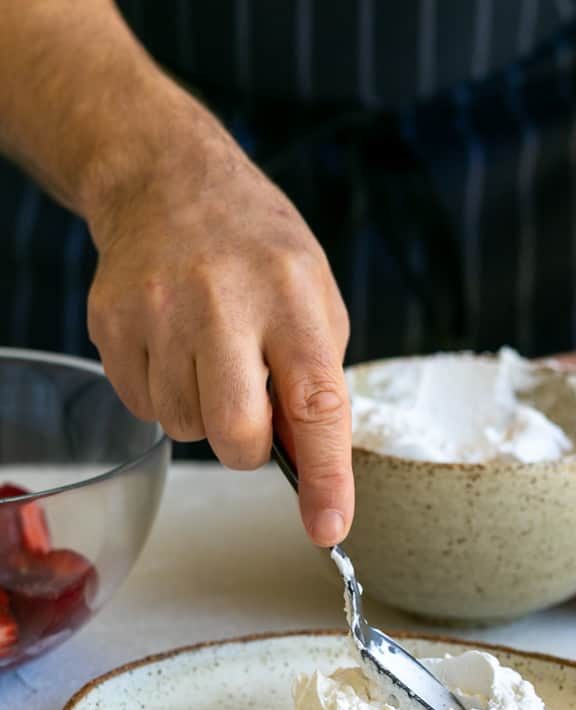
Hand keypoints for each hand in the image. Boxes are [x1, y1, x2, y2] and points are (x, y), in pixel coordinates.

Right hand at [86, 116, 352, 546]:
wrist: (169, 181)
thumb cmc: (258, 251)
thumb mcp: (314, 298)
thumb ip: (316, 379)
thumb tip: (309, 465)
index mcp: (292, 298)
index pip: (316, 404)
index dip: (325, 476)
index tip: (328, 527)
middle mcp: (223, 302)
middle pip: (235, 433)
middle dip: (246, 448)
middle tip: (251, 412)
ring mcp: (159, 311)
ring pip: (184, 428)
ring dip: (203, 414)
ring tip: (208, 353)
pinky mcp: (112, 323)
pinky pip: (144, 407)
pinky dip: (165, 394)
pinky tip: (174, 346)